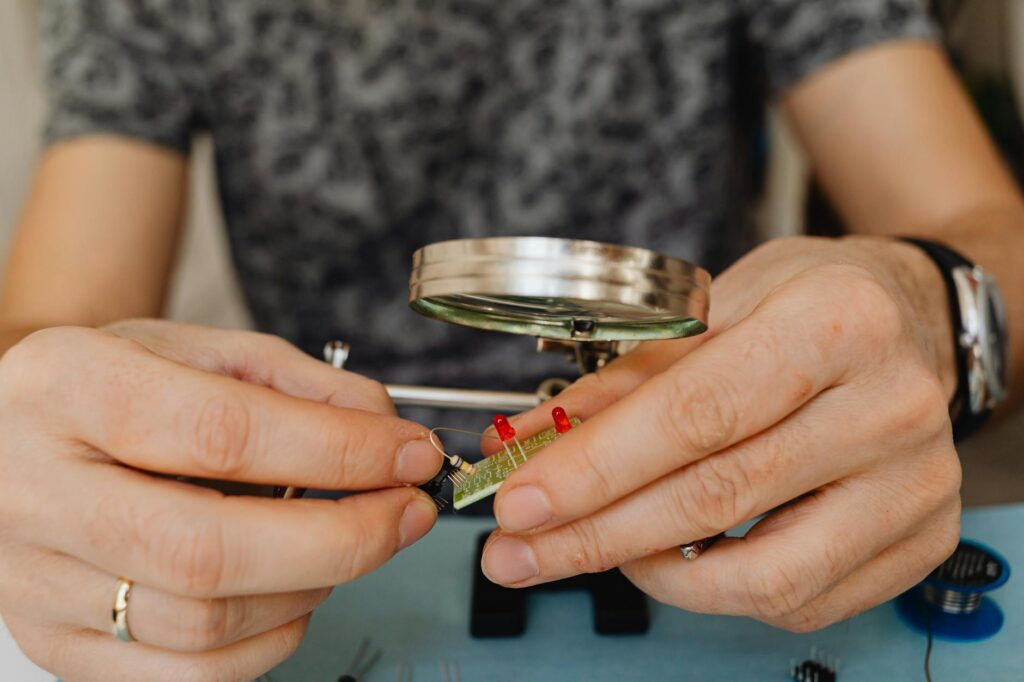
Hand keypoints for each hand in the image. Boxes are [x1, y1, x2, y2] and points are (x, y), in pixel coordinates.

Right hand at [0, 320, 441, 680]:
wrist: (15, 432)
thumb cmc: (112, 385)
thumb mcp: (197, 348)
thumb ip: (296, 382)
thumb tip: (385, 432)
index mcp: (71, 388)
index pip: (224, 434)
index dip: (338, 453)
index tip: (408, 456)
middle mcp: (36, 489)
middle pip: (210, 549)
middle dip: (343, 537)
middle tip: (407, 512)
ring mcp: (37, 579)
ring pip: (203, 623)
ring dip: (312, 588)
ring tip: (349, 541)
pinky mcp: (56, 639)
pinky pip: (186, 675)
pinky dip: (270, 639)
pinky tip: (297, 592)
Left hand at [480, 236, 961, 631]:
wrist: (909, 321)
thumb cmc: (808, 303)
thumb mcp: (713, 306)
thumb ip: (626, 378)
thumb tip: (536, 439)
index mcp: (833, 324)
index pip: (694, 416)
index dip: (596, 469)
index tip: (522, 501)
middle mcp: (888, 406)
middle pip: (717, 498)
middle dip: (596, 534)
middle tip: (520, 550)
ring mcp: (915, 483)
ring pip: (763, 574)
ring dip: (653, 573)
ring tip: (594, 548)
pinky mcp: (921, 538)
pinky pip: (801, 600)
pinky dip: (716, 590)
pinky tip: (670, 558)